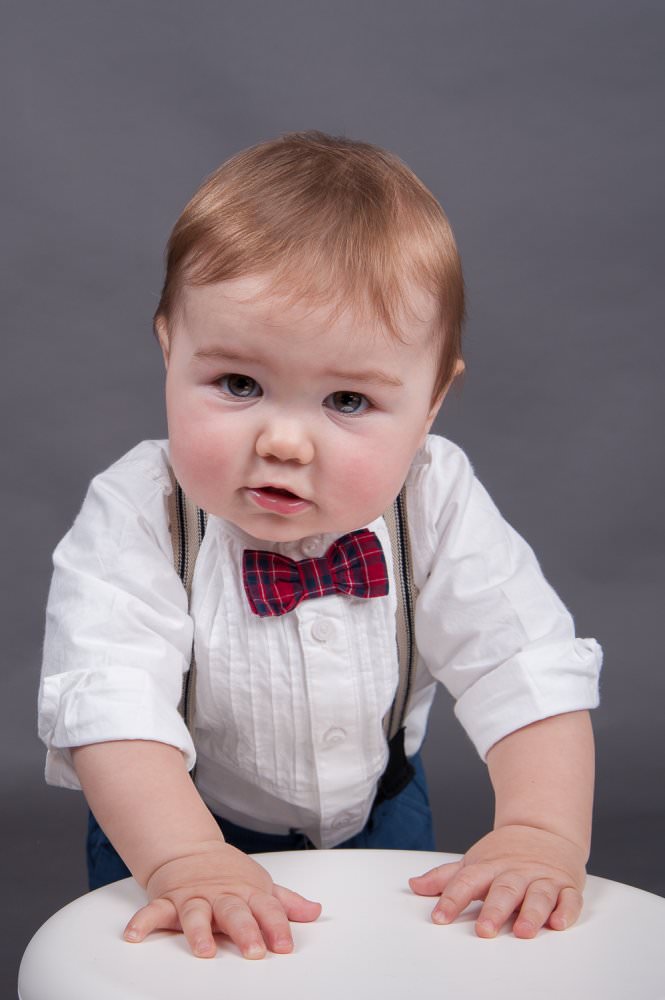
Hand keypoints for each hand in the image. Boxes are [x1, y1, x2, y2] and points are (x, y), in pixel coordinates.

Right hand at [123, 840, 321, 958]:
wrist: (190, 850)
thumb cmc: (229, 875)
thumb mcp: (261, 885)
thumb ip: (286, 903)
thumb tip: (316, 912)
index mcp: (247, 892)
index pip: (267, 909)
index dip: (278, 927)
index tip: (284, 946)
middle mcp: (221, 895)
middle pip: (235, 912)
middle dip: (245, 931)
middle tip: (254, 950)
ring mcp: (194, 897)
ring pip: (197, 914)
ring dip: (199, 932)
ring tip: (203, 950)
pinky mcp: (169, 900)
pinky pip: (153, 912)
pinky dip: (143, 922)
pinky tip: (134, 935)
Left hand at [409, 825, 586, 938]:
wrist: (544, 828)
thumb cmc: (505, 853)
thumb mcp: (474, 861)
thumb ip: (446, 877)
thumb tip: (415, 885)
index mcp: (490, 867)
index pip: (467, 882)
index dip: (452, 899)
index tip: (439, 917)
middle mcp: (516, 872)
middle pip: (504, 890)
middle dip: (494, 910)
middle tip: (484, 930)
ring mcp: (542, 878)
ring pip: (538, 895)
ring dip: (532, 913)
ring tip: (523, 931)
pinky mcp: (566, 886)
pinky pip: (569, 899)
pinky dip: (566, 911)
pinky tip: (559, 922)